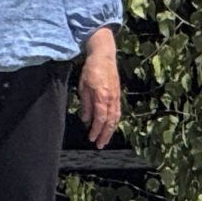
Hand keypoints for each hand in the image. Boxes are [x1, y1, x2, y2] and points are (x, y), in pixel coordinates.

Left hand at [79, 29, 120, 148]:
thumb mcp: (83, 86)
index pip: (100, 118)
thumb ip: (86, 104)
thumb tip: (86, 119)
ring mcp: (116, 96)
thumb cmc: (91, 69)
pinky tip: (111, 126)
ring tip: (105, 139)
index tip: (91, 138)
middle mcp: (112, 98)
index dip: (96, 130)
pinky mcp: (118, 94)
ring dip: (111, 130)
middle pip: (110, 121)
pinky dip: (115, 121)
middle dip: (105, 134)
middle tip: (100, 145)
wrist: (104, 55)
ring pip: (116, 117)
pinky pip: (118, 111)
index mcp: (102, 96)